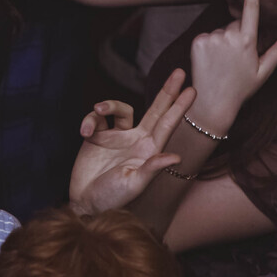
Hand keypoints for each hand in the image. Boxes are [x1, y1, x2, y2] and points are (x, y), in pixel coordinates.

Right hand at [68, 69, 197, 214]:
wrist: (85, 203)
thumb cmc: (113, 199)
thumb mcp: (134, 184)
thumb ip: (152, 168)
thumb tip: (176, 157)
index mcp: (149, 150)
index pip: (167, 124)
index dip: (179, 107)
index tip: (193, 90)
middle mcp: (136, 140)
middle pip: (155, 110)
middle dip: (167, 91)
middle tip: (180, 72)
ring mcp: (117, 137)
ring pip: (120, 109)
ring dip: (109, 104)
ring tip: (98, 109)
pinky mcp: (97, 136)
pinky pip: (96, 118)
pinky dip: (89, 120)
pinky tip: (84, 132)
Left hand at [188, 0, 276, 129]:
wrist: (211, 103)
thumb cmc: (241, 89)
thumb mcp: (263, 71)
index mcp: (247, 42)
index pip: (251, 9)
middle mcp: (229, 36)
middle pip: (236, 23)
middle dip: (239, 34)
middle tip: (236, 59)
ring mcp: (211, 38)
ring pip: (222, 30)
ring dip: (224, 41)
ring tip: (223, 63)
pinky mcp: (197, 41)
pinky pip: (208, 35)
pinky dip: (210, 45)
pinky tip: (212, 61)